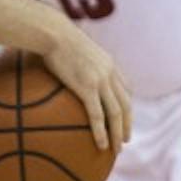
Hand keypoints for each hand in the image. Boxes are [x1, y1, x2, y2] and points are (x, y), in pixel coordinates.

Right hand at [43, 27, 130, 150]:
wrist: (52, 31)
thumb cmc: (54, 36)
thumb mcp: (72, 47)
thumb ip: (75, 60)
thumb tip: (62, 66)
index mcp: (108, 63)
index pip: (125, 87)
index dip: (127, 104)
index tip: (125, 117)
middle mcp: (110, 73)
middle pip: (125, 104)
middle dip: (128, 123)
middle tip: (126, 139)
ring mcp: (100, 81)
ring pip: (116, 113)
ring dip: (119, 134)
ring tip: (117, 149)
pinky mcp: (88, 88)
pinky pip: (98, 116)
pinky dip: (102, 132)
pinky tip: (102, 145)